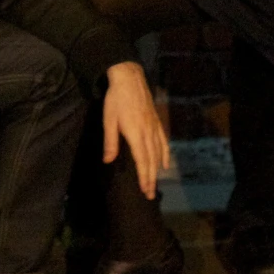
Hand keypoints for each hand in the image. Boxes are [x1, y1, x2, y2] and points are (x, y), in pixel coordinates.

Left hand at [102, 62, 172, 200]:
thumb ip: (110, 141)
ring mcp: (154, 127)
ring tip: (156, 183)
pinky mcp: (156, 122)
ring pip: (158, 153)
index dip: (144, 177)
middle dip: (151, 179)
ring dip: (157, 170)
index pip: (142, 160)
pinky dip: (165, 154)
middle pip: (151, 160)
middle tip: (151, 195)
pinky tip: (165, 164)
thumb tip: (108, 161)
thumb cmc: (116, 99)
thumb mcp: (109, 119)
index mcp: (136, 134)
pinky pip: (163, 141)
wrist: (129, 78)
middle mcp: (148, 133)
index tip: (145, 190)